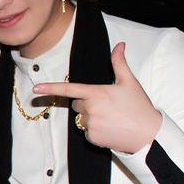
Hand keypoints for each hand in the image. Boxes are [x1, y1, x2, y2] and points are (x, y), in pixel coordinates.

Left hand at [32, 42, 162, 153]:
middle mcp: (91, 109)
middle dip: (87, 103)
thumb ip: (119, 63)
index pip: (69, 89)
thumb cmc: (139, 106)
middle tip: (108, 105)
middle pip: (77, 103)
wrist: (148, 134)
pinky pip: (86, 131)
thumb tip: (119, 45)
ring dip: (91, 117)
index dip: (51, 88)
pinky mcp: (92, 138)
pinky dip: (95, 130)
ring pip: (81, 118)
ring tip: (112, 118)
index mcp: (97, 93)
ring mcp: (90, 124)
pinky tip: (110, 128)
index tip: (35, 88)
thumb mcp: (129, 82)